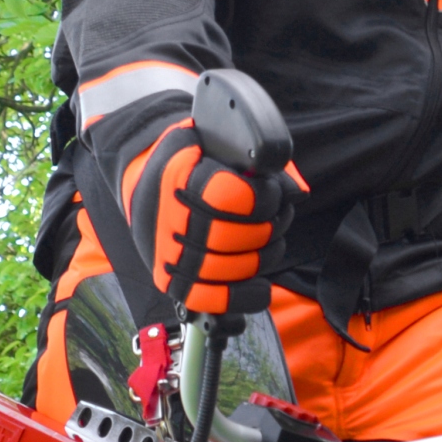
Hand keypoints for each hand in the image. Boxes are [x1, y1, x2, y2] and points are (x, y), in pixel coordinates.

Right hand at [123, 119, 299, 316]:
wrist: (146, 183)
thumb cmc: (191, 161)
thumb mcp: (216, 141)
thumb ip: (256, 158)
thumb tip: (296, 193)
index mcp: (179, 177)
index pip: (232, 197)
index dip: (265, 197)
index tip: (270, 192)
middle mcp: (170, 219)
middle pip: (237, 237)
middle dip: (270, 227)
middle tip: (275, 217)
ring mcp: (169, 254)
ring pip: (233, 269)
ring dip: (264, 257)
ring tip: (268, 242)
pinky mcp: (172, 281)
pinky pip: (212, 300)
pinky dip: (245, 296)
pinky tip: (259, 284)